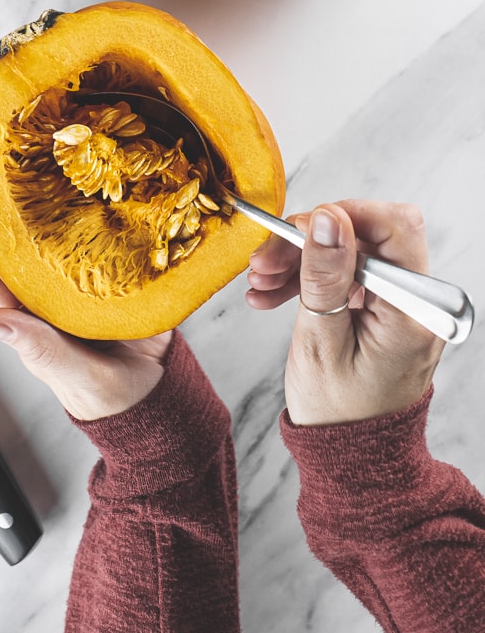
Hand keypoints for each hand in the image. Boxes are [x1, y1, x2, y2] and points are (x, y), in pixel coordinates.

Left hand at [0, 180, 172, 421]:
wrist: (156, 394)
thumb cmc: (105, 392)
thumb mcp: (68, 373)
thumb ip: (35, 347)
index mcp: (26, 312)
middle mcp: (46, 289)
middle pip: (14, 239)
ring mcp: (78, 277)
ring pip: (53, 231)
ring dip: (43, 197)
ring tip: (36, 155)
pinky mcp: (114, 270)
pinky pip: (99, 233)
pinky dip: (94, 208)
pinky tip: (94, 180)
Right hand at [245, 200, 444, 425]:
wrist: (350, 460)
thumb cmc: (338, 415)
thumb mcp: (319, 341)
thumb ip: (325, 275)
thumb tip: (327, 217)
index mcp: (411, 311)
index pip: (396, 228)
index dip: (347, 215)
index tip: (301, 227)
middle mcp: (415, 302)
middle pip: (367, 236)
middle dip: (310, 241)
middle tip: (263, 261)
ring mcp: (399, 304)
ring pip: (350, 251)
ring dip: (301, 260)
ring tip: (260, 283)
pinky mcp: (382, 308)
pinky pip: (346, 274)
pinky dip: (309, 278)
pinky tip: (273, 293)